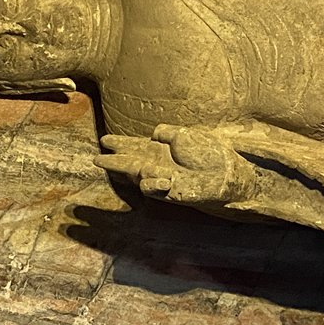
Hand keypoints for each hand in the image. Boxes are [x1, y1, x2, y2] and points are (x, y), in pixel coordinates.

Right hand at [94, 125, 254, 203]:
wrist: (227, 174)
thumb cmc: (211, 153)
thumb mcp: (186, 134)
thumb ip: (167, 132)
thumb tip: (153, 134)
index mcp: (163, 148)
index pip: (137, 145)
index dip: (121, 143)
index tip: (104, 140)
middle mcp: (159, 163)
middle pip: (131, 160)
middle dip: (114, 159)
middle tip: (95, 158)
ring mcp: (162, 178)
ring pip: (136, 174)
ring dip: (121, 166)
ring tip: (108, 160)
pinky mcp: (169, 191)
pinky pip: (152, 187)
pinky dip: (153, 183)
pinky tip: (163, 179)